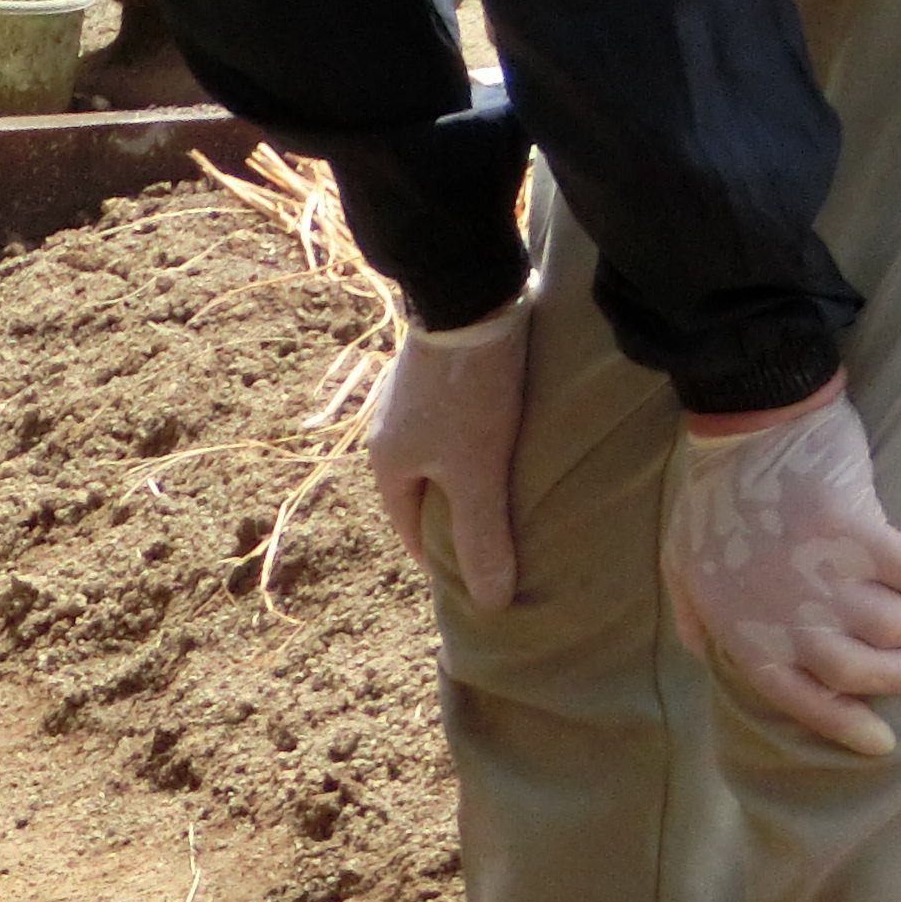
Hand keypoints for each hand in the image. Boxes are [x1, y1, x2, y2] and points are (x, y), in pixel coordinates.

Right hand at [366, 298, 531, 608]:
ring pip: (441, 457)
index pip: (411, 532)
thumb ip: (482, 536)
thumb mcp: (478, 472)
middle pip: (425, 494)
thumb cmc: (468, 393)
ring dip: (471, 476)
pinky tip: (510, 437)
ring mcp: (408, 400)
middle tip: (505, 536)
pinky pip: (454, 423)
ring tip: (514, 489)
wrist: (468, 297)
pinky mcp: (437, 371)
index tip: (482, 573)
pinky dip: (477, 441)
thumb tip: (490, 604)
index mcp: (386, 468)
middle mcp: (387, 436)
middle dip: (460, 517)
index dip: (445, 557)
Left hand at [659, 389, 900, 758]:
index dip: (844, 724)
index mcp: (745, 633)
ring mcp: (822, 578)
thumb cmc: (714, 495)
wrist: (745, 425)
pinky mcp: (857, 534)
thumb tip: (708, 651)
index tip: (883, 742)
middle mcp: (787, 618)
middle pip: (866, 671)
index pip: (799, 699)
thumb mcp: (681, 568)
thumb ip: (696, 616)